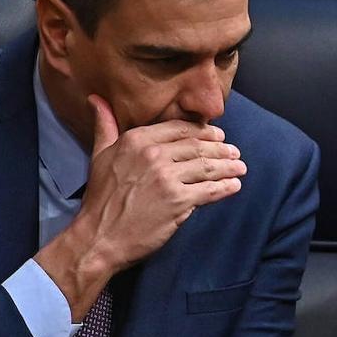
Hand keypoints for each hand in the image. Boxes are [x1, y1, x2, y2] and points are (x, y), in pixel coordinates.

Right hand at [35, 94, 245, 318]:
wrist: (99, 237)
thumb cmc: (100, 198)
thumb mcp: (99, 155)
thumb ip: (105, 126)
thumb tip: (96, 98)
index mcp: (136, 140)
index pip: (179, 129)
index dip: (202, 132)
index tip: (217, 136)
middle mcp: (154, 155)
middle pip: (197, 146)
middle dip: (220, 149)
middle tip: (234, 152)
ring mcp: (167, 178)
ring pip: (206, 167)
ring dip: (228, 167)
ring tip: (240, 168)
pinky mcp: (178, 202)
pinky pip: (209, 190)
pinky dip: (225, 187)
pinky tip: (234, 186)